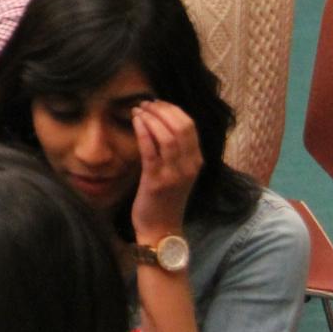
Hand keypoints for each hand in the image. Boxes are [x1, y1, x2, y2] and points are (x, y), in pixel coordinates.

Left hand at [130, 100, 200, 242]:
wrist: (161, 228)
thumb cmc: (165, 198)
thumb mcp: (178, 172)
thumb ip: (176, 151)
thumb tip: (162, 123)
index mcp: (196, 162)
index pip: (190, 126)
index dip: (173, 110)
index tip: (157, 102)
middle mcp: (189, 166)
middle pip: (181, 127)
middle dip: (162, 110)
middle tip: (145, 102)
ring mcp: (175, 174)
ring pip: (168, 136)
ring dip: (151, 118)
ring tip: (138, 109)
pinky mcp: (157, 181)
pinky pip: (151, 150)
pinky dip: (144, 132)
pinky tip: (136, 121)